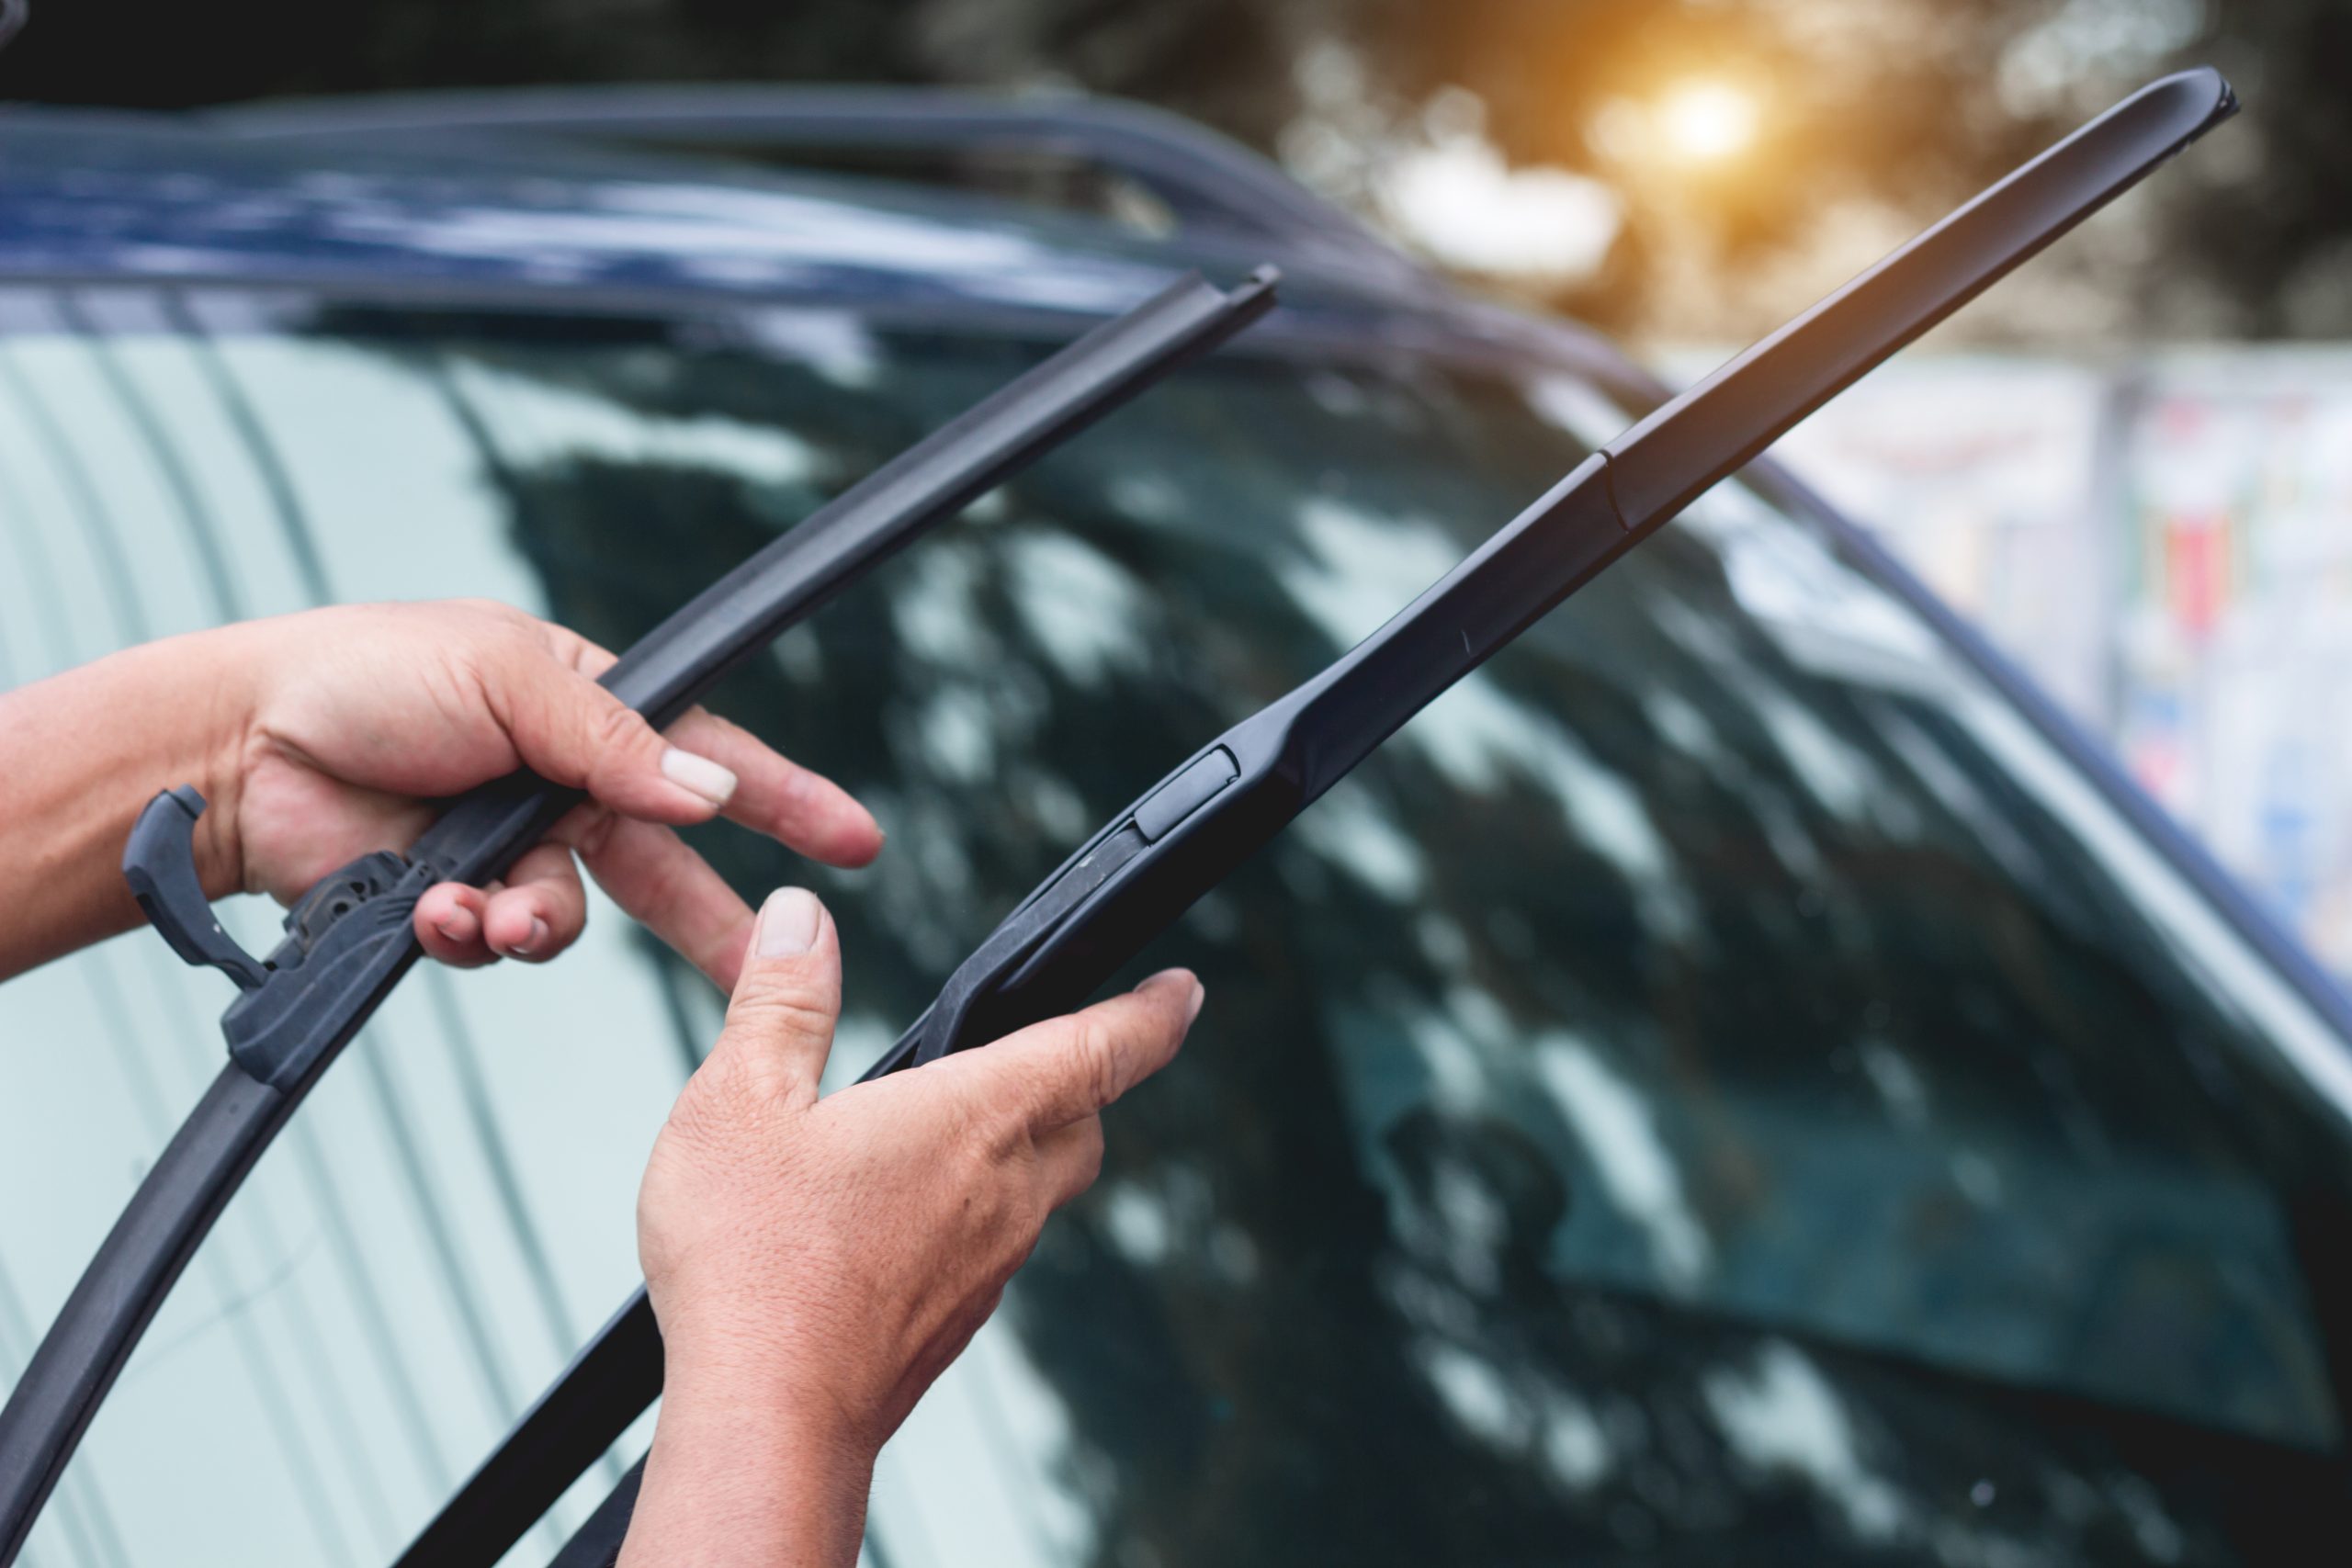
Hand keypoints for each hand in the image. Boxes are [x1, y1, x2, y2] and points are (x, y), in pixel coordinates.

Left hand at [215, 601, 881, 985]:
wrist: (239, 748)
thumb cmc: (366, 675)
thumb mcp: (508, 677)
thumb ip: (614, 743)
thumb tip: (705, 797)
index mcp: (586, 711)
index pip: (707, 758)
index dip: (784, 799)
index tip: (856, 841)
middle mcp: (559, 784)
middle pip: (666, 866)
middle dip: (714, 924)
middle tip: (764, 974)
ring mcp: (507, 848)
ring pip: (575, 919)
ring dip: (540, 923)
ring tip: (488, 911)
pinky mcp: (453, 902)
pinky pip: (500, 942)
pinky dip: (474, 934)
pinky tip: (433, 908)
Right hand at [623, 888, 1200, 1566]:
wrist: (769, 1422)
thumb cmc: (757, 1267)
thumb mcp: (741, 1101)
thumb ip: (781, 1002)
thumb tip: (800, 921)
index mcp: (976, 1117)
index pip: (1100, 1048)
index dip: (1151, 1012)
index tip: (1184, 992)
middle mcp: (1005, 1192)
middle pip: (1083, 1124)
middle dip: (1084, 1081)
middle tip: (1063, 1053)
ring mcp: (987, 1267)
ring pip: (1040, 1192)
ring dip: (1020, 1153)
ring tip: (956, 1131)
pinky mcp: (954, 1322)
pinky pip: (992, 1251)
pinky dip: (973, 1218)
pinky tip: (903, 1221)